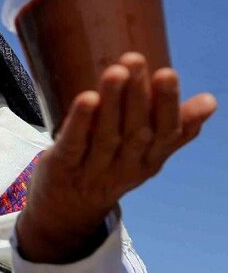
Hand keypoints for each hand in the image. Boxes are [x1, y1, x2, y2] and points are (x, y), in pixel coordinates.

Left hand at [17, 53, 216, 263]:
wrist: (65, 213)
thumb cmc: (109, 169)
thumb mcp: (146, 156)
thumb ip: (176, 130)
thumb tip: (210, 102)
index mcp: (148, 161)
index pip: (164, 134)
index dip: (167, 105)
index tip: (167, 73)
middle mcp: (124, 167)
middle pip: (135, 132)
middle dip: (138, 96)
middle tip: (135, 60)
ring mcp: (92, 170)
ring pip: (106, 136)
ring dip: (112, 102)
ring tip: (115, 71)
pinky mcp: (62, 167)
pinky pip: (73, 143)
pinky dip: (80, 121)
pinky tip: (86, 98)